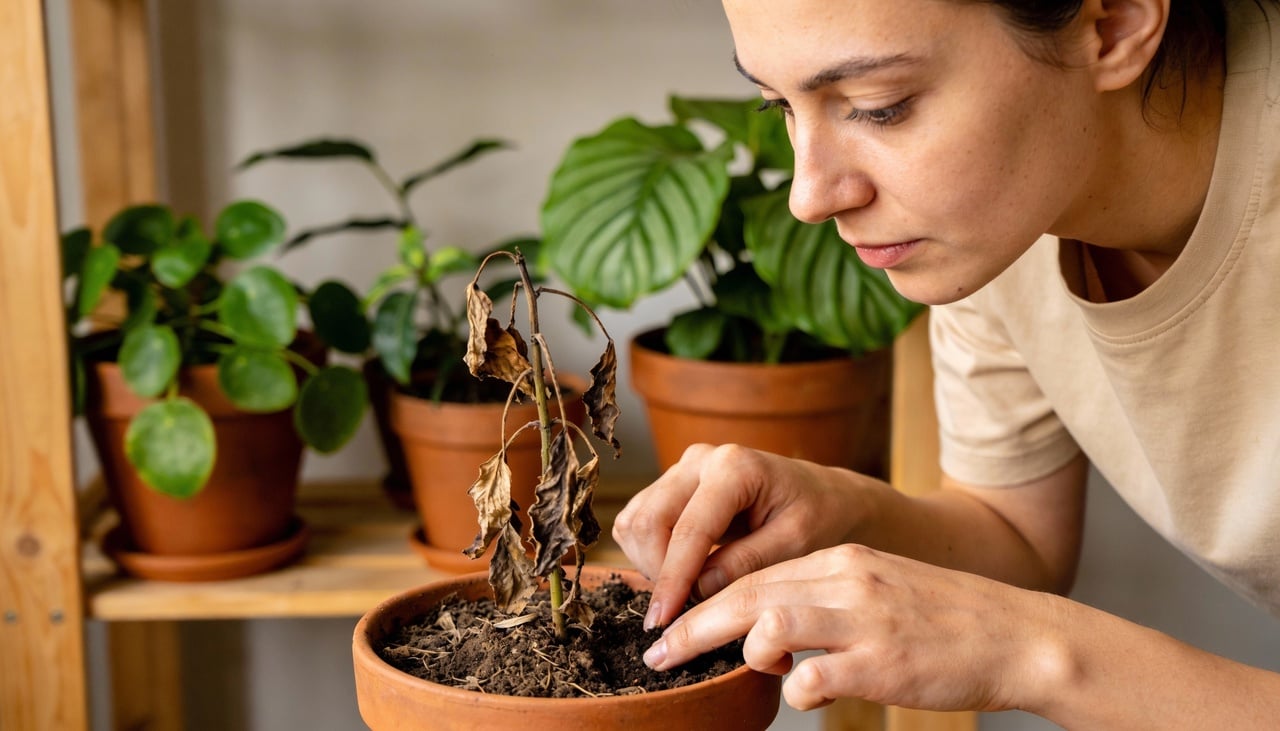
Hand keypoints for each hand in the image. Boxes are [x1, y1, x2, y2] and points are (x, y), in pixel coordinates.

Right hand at [612, 443, 868, 629]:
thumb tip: (697, 590)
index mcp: (735, 467)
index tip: (664, 623)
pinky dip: (649, 554)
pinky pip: (639, 521)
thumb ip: (746, 565)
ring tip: (686, 592)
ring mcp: (683, 470)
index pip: (688, 530)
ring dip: (650, 564)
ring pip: (635, 520)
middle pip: (647, 520)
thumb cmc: (821, 519)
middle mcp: (700, 460)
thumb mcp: (796, 546)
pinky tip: (682, 574)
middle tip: (679, 612)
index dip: (672, 580)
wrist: (828, 498)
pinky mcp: (674, 485)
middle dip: (656, 572)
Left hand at [641, 544, 1062, 713]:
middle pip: (746, 595)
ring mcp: (864, 620)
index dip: (705, 602)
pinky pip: (813, 677)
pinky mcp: (882, 663)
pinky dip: (797, 691)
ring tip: (752, 671)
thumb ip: (825, 602)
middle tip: (659, 656)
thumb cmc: (946, 620)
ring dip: (746, 652)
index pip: (755, 574)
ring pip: (769, 623)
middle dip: (694, 628)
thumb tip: (768, 634)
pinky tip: (812, 694)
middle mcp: (847, 580)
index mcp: (843, 560)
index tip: (671, 627)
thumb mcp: (880, 590)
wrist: (1017, 635)